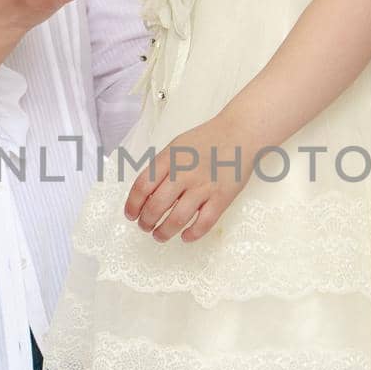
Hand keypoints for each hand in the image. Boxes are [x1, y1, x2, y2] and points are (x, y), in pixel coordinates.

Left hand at [124, 116, 253, 243]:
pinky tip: (186, 237)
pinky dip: (192, 234)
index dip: (132, 205)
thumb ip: (161, 167)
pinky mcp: (222, 197)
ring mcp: (203, 186)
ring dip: (164, 232)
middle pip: (156, 206)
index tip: (131, 215)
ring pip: (177, 219)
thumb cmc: (206, 140)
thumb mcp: (176, 146)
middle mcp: (184, 173)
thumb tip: (145, 194)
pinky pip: (204, 223)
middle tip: (145, 227)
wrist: (239, 133)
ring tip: (159, 236)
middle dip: (146, 222)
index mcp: (169, 159)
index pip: (142, 187)